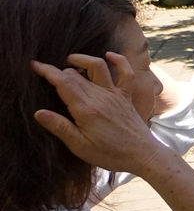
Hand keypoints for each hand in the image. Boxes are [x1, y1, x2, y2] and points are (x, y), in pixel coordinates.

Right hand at [31, 54, 164, 174]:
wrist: (142, 155)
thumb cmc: (109, 154)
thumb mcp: (79, 146)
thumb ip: (60, 127)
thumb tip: (38, 112)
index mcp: (86, 109)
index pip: (63, 82)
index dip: (47, 71)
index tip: (34, 65)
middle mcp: (101, 97)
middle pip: (76, 74)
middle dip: (59, 70)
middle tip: (46, 73)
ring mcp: (116, 94)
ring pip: (99, 67)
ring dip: (83, 59)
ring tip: (69, 61)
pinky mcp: (126, 96)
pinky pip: (126, 73)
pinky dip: (119, 60)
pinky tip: (109, 55)